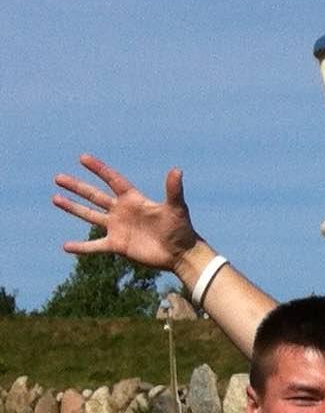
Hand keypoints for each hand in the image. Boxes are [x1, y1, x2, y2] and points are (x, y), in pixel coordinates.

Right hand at [54, 156, 201, 271]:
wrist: (181, 254)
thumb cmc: (181, 229)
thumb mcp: (176, 208)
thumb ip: (173, 190)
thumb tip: (177, 170)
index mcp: (133, 200)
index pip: (113, 180)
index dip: (99, 169)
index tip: (83, 158)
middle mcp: (122, 211)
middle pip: (94, 196)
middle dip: (77, 187)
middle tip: (58, 177)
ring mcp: (117, 228)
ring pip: (90, 216)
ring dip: (73, 208)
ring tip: (55, 198)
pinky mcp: (117, 245)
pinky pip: (94, 246)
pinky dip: (81, 247)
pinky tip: (66, 246)